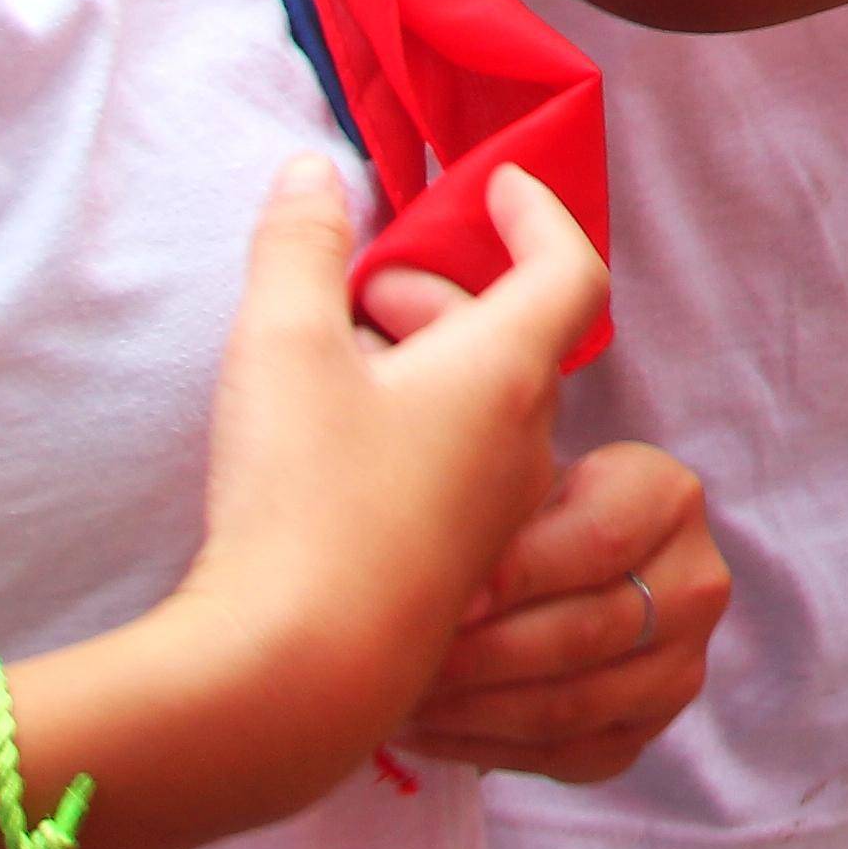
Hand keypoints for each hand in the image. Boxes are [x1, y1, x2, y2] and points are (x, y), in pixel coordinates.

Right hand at [178, 159, 597, 786]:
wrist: (296, 678)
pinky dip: (417, 437)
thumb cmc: (300, 496)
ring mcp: (498, 518)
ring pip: (482, 412)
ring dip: (423, 370)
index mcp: (506, 373)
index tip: (497, 186)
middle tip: (360, 297)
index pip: (566, 269)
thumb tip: (311, 170)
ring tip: (334, 370)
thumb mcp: (281, 346)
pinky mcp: (459, 575)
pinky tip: (335, 454)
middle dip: (439, 299)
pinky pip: (460, 476)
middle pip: (510, 340)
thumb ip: (297, 247)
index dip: (540, 214)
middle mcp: (524, 443)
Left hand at [402, 439, 731, 785]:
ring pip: (572, 706)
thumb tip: (436, 545)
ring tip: (408, 700)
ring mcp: (678, 665)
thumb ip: (497, 494)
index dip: (519, 574)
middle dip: (485, 654)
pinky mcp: (645, 728)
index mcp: (669, 499)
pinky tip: (426, 733)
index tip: (447, 600)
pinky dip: (485, 748)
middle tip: (412, 660)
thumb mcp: (523, 471)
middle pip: (586, 633)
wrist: (564, 562)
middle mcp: (695, 584)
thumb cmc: (525, 507)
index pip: (601, 542)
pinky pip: (564, 755)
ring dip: (477, 710)